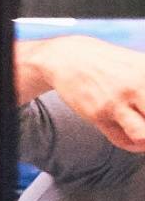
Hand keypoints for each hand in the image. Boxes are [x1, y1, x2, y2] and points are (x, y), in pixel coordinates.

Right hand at [23, 36, 144, 151]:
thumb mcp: (137, 66)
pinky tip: (131, 138)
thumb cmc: (104, 63)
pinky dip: (131, 144)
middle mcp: (136, 85)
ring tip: (141, 135)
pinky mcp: (98, 114)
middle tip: (144, 121)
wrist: (64, 57)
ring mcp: (116, 101)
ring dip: (144, 141)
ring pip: (144, 135)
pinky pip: (122, 140)